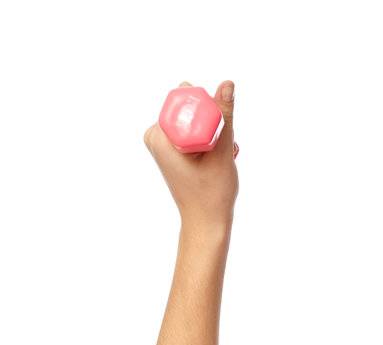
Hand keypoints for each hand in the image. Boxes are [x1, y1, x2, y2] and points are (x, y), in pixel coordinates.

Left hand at [143, 80, 238, 236]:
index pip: (183, 100)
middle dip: (211, 121)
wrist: (206, 223)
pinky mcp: (171, 151)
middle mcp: (155, 137)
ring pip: (193, 121)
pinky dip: (208, 140)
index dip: (206, 108)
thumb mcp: (221, 151)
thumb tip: (227, 83)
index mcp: (158, 135)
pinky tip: (218, 155)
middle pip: (188, 109)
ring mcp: (162, 145)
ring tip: (222, 153)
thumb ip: (224, 115)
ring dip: (212, 132)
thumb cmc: (212, 193)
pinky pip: (191, 133)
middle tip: (222, 145)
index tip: (219, 129)